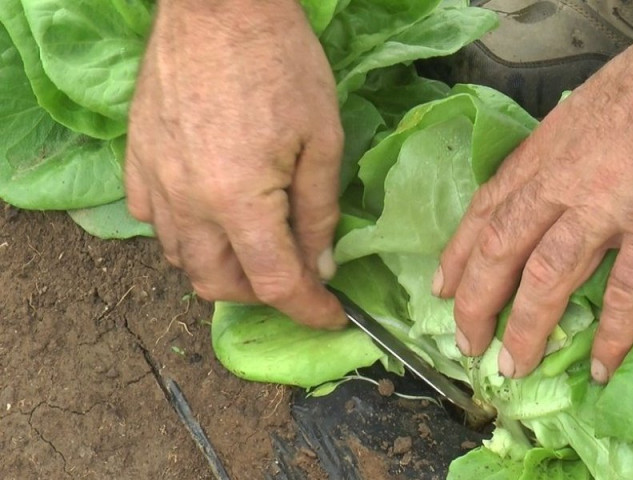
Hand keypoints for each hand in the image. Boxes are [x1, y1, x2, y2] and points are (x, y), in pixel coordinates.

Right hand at [125, 0, 345, 327]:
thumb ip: (319, 211)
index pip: (274, 283)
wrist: (219, 5)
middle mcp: (187, 203)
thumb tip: (320, 264)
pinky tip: (210, 213)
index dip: (309, 308)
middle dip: (261, 294)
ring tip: (256, 246)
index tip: (331, 315)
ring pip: (179, 257)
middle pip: (216, 283)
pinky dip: (183, 232)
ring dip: (221, 267)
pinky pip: (151, 218)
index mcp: (238, 201)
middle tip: (295, 275)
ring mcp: (155, 180)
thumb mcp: (322, 140)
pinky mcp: (137, 157)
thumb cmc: (282, 63)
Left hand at [434, 10, 632, 381]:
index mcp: (549, 148)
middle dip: (478, 301)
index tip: (443, 287)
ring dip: (527, 328)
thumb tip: (562, 178)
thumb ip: (570, 147)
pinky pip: (625, 295)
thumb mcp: (595, 100)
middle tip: (468, 341)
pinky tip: (600, 367)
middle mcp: (566, 182)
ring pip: (548, 277)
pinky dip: (611, 336)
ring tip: (514, 366)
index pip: (490, 206)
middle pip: (503, 248)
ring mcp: (609, 209)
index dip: (461, 252)